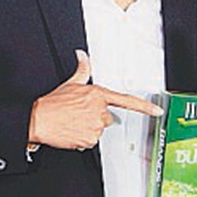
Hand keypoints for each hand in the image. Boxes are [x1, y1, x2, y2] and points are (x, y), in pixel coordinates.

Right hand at [29, 50, 162, 150]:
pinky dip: (82, 139)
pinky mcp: (89, 139)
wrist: (38, 119)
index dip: (144, 107)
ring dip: (88, 128)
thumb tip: (83, 55)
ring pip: (98, 130)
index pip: (126, 100)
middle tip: (78, 115)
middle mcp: (99, 110)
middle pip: (107, 118)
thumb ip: (82, 69)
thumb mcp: (70, 83)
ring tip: (72, 123)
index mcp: (98, 95)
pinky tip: (72, 131)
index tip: (158, 111)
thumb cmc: (53, 103)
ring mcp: (95, 125)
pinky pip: (90, 141)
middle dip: (95, 117)